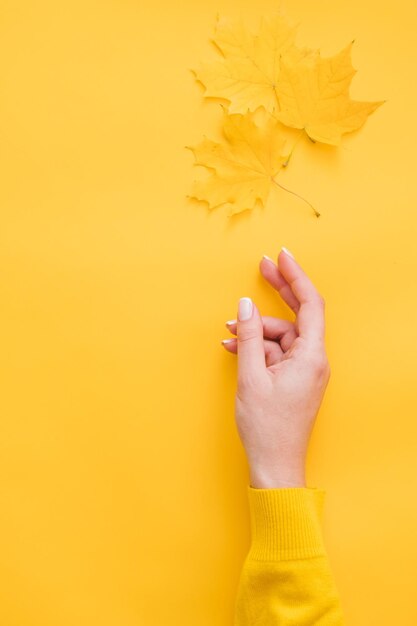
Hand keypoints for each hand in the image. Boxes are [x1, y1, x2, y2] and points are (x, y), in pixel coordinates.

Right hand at [221, 248, 329, 488]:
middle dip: (278, 291)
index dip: (296, 276)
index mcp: (311, 356)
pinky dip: (256, 348)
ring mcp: (304, 369)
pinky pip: (275, 353)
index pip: (310, 304)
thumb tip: (245, 305)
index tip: (282, 257)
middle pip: (298, 314)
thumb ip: (248, 336)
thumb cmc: (266, 427)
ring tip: (228, 335)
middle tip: (261, 266)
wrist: (275, 465)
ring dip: (254, 331)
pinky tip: (234, 349)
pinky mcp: (294, 378)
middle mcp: (313, 360)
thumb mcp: (251, 376)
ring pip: (280, 336)